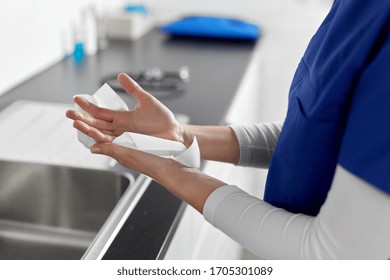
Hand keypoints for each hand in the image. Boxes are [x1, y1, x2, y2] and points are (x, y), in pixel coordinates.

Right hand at [66, 73, 191, 145]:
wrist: (174, 132)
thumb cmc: (162, 119)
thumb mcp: (146, 100)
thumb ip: (132, 89)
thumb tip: (120, 76)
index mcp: (122, 117)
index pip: (100, 111)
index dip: (88, 105)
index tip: (76, 98)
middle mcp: (120, 128)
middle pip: (96, 123)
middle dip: (82, 118)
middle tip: (69, 113)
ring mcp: (124, 137)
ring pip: (101, 134)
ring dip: (88, 129)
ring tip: (76, 124)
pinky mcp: (130, 145)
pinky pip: (113, 145)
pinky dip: (102, 144)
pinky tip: (93, 142)